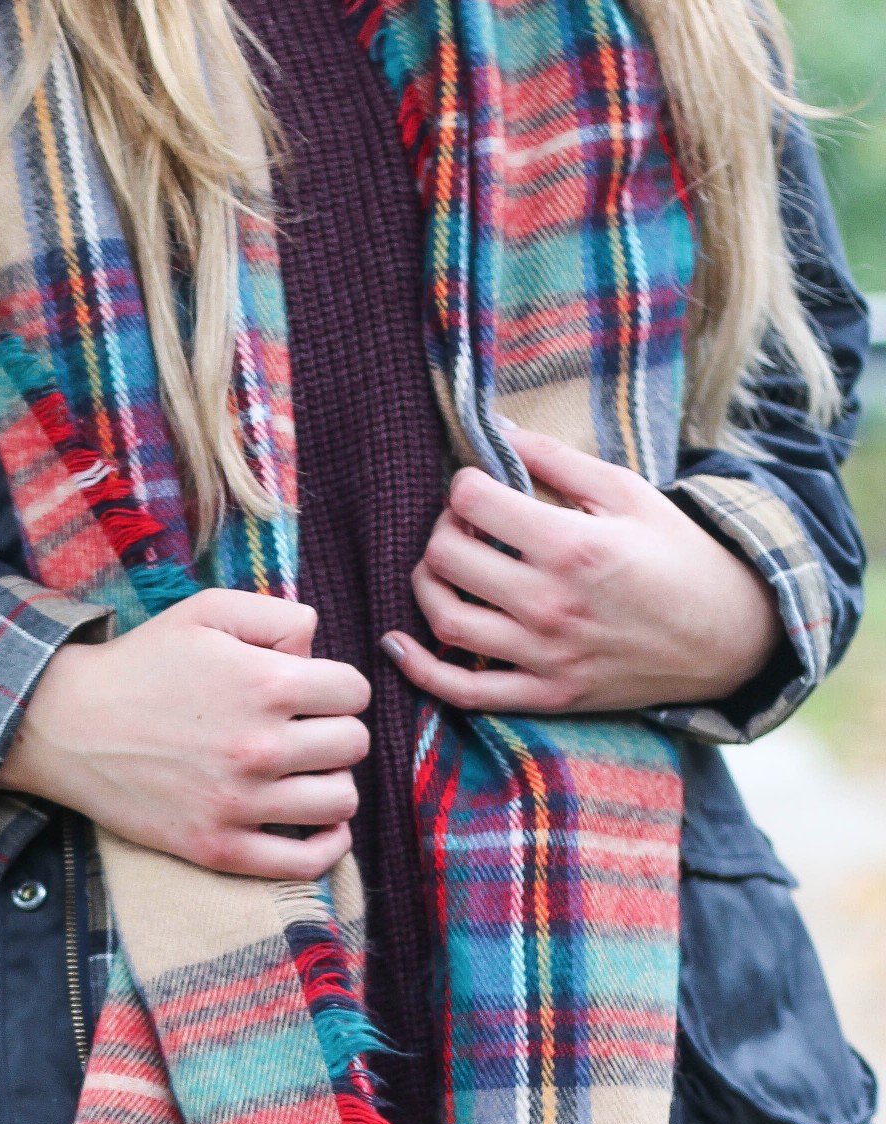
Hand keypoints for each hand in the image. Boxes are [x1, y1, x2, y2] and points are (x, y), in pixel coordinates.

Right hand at [0, 590, 369, 879]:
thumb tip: (319, 651)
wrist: (68, 727)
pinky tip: (319, 824)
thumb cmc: (141, 664)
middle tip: (302, 730)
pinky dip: (328, 844)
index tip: (310, 692)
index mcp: (266, 684)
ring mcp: (241, 804)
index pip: (354, 691)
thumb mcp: (208, 610)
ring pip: (342, 800)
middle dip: (334, 730)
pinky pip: (307, 861)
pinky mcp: (220, 848)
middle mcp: (261, 747)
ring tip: (303, 772)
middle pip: (354, 744)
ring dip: (331, 782)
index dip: (336, 687)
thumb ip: (280, 616)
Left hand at [382, 423, 780, 714]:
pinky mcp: (544, 695)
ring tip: (442, 564)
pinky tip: (397, 643)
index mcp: (572, 547)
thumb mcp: (628, 493)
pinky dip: (418, 669)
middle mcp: (551, 605)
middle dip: (442, 529)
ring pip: (445, 619)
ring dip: (425, 583)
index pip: (474, 504)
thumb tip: (496, 427)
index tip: (479, 486)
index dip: (465, 486)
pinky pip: (462, 692)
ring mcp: (544, 657)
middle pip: (448, 558)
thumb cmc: (677, 556)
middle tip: (462, 524)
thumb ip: (557, 460)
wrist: (726, 636)